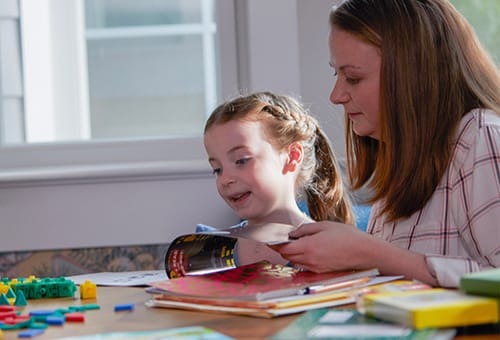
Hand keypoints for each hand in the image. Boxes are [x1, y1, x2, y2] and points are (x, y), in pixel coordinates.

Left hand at [270, 221, 436, 285]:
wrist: (365, 252)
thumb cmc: (347, 236)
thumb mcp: (324, 226)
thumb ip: (305, 230)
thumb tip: (292, 234)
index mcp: (308, 247)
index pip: (284, 248)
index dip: (274, 244)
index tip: (268, 240)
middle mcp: (309, 260)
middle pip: (287, 256)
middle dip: (281, 249)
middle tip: (277, 241)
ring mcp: (315, 267)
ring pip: (296, 261)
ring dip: (291, 254)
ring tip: (292, 243)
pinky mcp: (321, 271)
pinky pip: (305, 265)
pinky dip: (301, 258)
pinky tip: (306, 250)